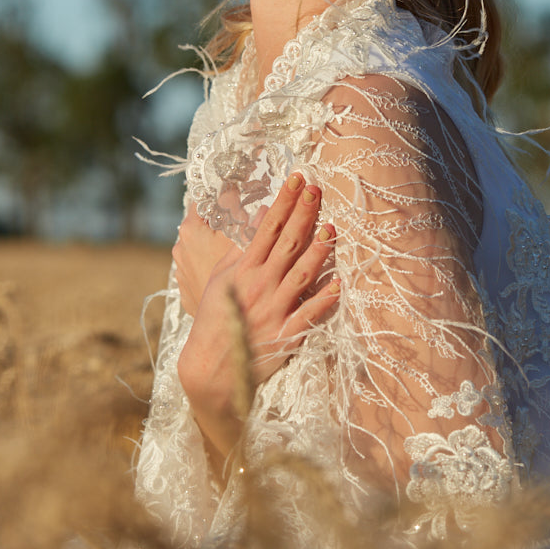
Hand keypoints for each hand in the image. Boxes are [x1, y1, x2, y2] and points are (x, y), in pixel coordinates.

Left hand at [173, 205, 240, 317]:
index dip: (224, 196)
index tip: (240, 198)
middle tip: (246, 227)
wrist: (224, 327)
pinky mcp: (187, 289)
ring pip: (203, 249)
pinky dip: (214, 268)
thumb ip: (242, 212)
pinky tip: (230, 276)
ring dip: (218, 248)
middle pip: (205, 224)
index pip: (205, 199)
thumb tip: (242, 190)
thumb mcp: (245, 238)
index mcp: (191, 230)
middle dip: (223, 223)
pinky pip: (202, 269)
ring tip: (239, 255)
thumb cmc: (236, 278)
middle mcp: (180, 248)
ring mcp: (181, 270)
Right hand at [176, 173, 338, 458]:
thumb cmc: (215, 319)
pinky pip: (308, 315)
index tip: (297, 180)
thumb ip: (241, 250)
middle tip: (317, 190)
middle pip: (286, 244)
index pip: (268, 229)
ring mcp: (273, 310)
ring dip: (317, 252)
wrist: (210, 368)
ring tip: (332, 228)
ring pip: (300, 275)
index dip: (284, 203)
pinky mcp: (285, 335)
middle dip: (302, 215)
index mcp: (244, 270)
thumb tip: (261, 221)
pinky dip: (324, 300)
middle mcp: (260, 286)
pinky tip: (340, 283)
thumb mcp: (221, 280)